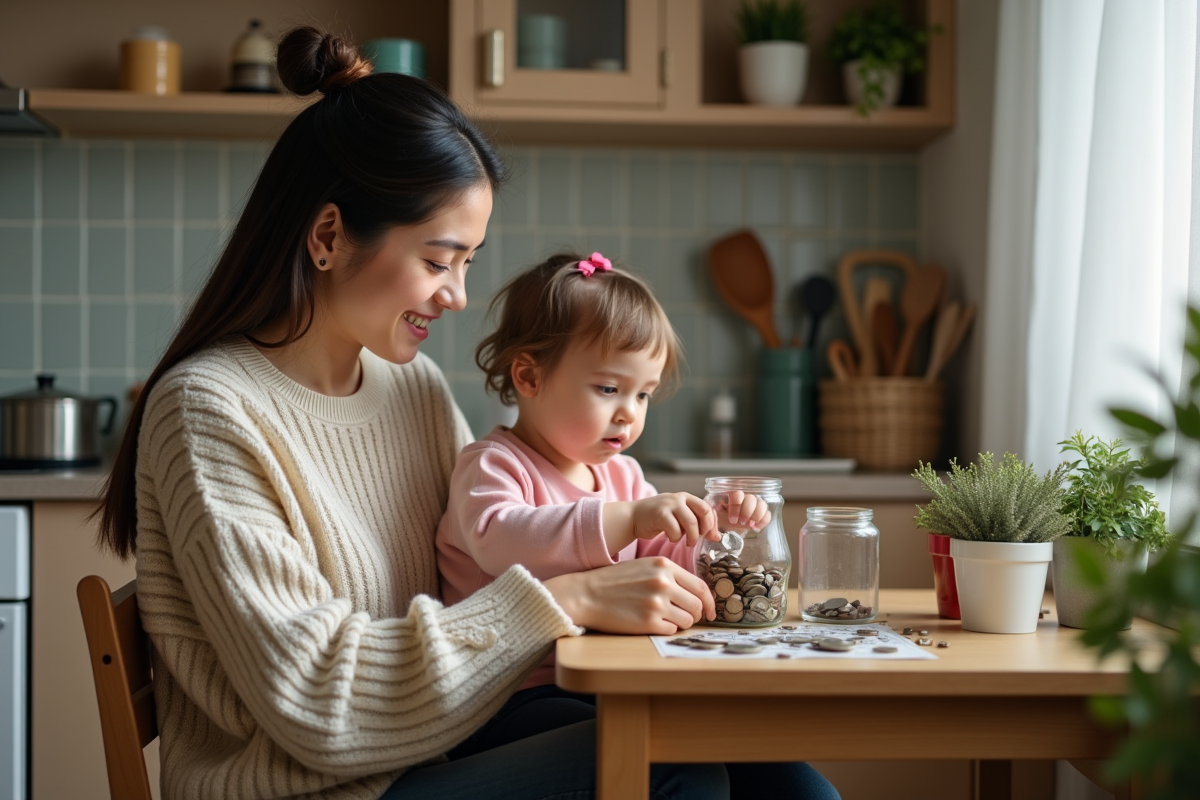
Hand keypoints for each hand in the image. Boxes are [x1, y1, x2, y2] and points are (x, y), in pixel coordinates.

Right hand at [542, 557, 715, 633]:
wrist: (587, 594)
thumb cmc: (615, 581)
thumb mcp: (645, 567)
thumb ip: (670, 576)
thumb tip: (695, 594)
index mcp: (665, 566)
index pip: (700, 586)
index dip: (709, 602)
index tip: (710, 611)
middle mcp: (664, 582)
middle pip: (697, 605)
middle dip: (695, 614)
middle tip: (686, 618)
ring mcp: (657, 602)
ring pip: (687, 620)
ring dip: (680, 623)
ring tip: (665, 620)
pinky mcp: (648, 622)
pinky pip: (671, 631)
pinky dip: (666, 630)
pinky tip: (652, 624)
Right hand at [630, 492, 718, 545]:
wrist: (633, 516)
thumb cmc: (658, 519)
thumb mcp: (679, 517)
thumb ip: (696, 522)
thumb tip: (717, 537)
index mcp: (686, 497)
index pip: (707, 508)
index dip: (712, 524)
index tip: (710, 536)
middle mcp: (679, 498)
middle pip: (703, 513)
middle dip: (704, 530)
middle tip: (698, 538)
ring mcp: (669, 504)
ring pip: (691, 523)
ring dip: (692, 537)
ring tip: (686, 542)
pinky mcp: (660, 514)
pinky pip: (676, 530)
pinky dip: (675, 538)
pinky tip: (671, 538)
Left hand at [716, 491, 771, 530]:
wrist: (728, 526)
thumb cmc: (720, 518)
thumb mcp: (714, 515)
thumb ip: (713, 513)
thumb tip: (715, 515)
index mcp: (733, 495)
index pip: (737, 494)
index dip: (736, 506)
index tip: (732, 519)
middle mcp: (746, 497)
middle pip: (751, 499)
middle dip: (747, 512)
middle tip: (741, 522)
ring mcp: (755, 504)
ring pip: (762, 504)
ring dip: (756, 516)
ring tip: (750, 525)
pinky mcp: (762, 513)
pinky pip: (768, 514)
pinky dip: (763, 521)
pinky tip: (756, 528)